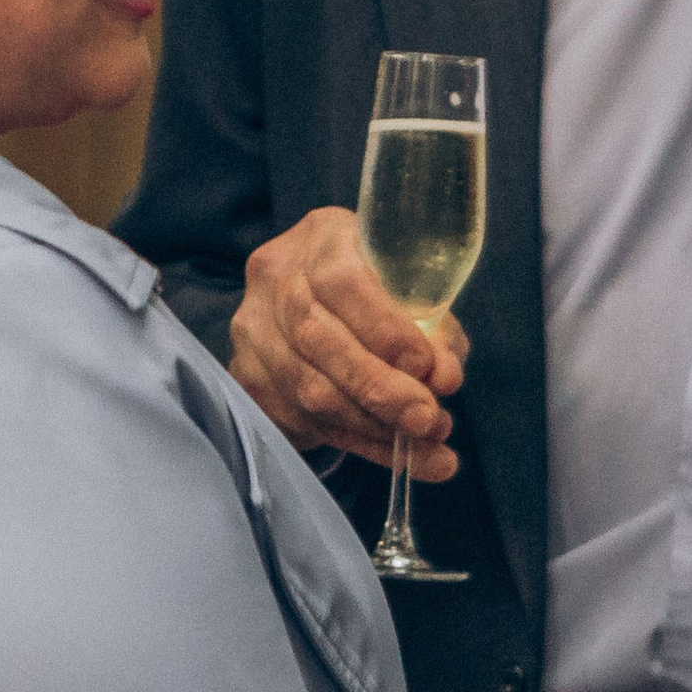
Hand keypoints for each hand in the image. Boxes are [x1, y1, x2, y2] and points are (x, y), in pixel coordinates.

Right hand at [230, 205, 468, 474]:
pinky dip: (358, 442)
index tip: (426, 367)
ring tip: (426, 444)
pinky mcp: (248, 379)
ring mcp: (253, 329)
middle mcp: (276, 277)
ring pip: (309, 389)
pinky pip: (303, 421)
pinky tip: (397, 454)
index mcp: (322, 237)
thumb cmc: (380, 293)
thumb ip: (433, 330)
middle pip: (320, 340)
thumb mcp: (414, 295)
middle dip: (381, 389)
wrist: (320, 304)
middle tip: (429, 420)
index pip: (342, 281)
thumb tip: (443, 378)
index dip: (385, 329)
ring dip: (374, 425)